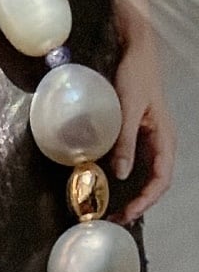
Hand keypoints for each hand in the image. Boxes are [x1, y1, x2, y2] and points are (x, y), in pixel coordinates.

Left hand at [111, 0, 176, 217]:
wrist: (137, 52)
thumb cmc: (136, 76)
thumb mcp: (128, 107)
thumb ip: (125, 139)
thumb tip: (122, 173)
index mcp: (165, 137)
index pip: (162, 178)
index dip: (147, 200)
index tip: (129, 214)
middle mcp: (160, 142)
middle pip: (155, 182)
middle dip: (138, 204)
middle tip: (114, 219)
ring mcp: (149, 140)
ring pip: (146, 176)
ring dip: (131, 195)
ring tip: (110, 210)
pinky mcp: (137, 135)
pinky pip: (135, 164)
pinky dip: (124, 180)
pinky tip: (107, 187)